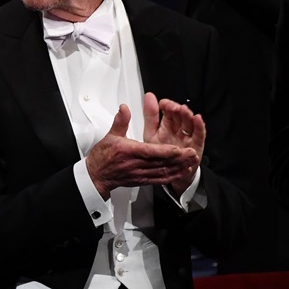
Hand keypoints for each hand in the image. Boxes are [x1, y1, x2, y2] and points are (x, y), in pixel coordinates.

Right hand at [85, 105, 200, 198]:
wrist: (96, 175)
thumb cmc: (102, 157)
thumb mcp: (110, 136)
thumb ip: (120, 121)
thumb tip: (124, 108)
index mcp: (128, 152)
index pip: (149, 152)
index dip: (165, 151)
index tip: (177, 149)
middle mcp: (136, 164)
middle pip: (160, 163)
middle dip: (178, 159)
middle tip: (192, 154)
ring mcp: (140, 174)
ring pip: (162, 172)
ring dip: (178, 168)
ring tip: (191, 162)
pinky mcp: (142, 180)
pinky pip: (159, 180)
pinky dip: (171, 177)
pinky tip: (180, 173)